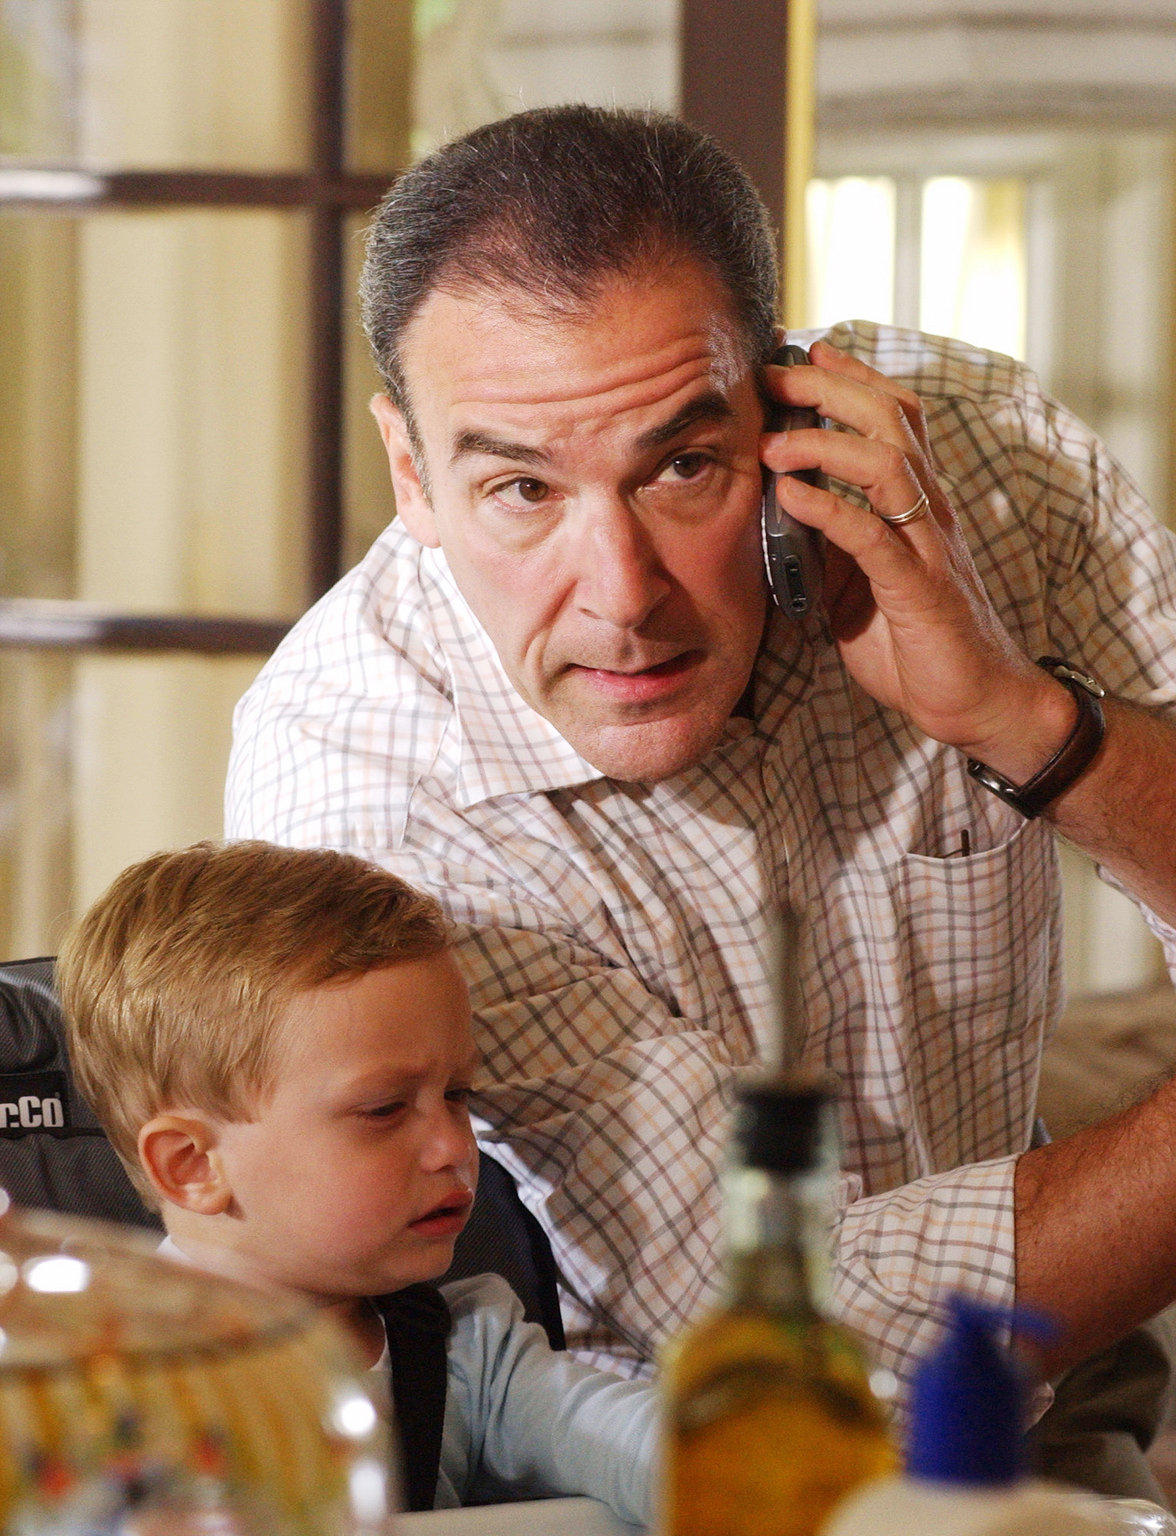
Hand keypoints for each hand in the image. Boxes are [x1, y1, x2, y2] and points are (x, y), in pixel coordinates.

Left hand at [763, 339, 1073, 777]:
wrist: (977, 702)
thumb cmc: (917, 644)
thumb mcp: (860, 585)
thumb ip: (832, 545)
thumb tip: (783, 513)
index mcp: (919, 505)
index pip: (895, 419)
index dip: (852, 378)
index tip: (801, 352)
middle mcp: (930, 513)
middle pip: (891, 422)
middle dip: (830, 389)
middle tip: (774, 375)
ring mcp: (929, 548)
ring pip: (889, 465)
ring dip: (826, 444)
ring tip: (772, 440)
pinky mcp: (920, 590)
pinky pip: (874, 537)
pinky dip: (829, 510)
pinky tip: (790, 497)